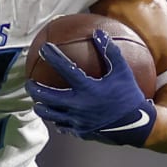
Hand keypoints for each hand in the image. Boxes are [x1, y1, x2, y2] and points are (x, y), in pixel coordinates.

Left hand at [27, 31, 156, 145]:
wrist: (137, 127)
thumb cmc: (130, 96)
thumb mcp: (123, 72)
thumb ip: (110, 52)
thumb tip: (99, 33)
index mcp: (88, 88)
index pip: (65, 69)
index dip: (53, 57)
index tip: (44, 49)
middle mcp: (79, 105)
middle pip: (48, 97)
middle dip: (35, 89)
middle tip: (29, 82)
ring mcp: (78, 121)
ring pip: (51, 114)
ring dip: (41, 107)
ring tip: (37, 102)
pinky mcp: (80, 132)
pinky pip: (63, 126)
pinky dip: (57, 120)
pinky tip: (56, 117)